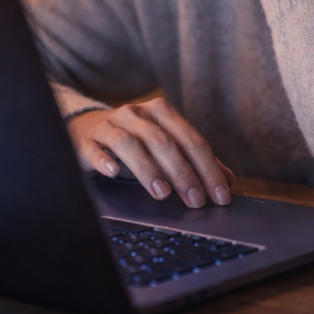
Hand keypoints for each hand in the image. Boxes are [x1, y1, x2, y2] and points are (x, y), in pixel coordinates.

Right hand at [67, 98, 235, 207]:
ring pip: (130, 143)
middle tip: (195, 200)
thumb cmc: (134, 140)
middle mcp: (136, 114)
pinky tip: (115, 173)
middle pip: (163, 141)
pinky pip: (94, 149)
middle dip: (182, 172)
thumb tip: (228, 181)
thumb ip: (195, 160)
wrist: (85, 127)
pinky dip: (105, 160)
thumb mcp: (165, 145)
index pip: (190, 139)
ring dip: (148, 169)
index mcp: (161, 112)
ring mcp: (109, 125)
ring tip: (162, 193)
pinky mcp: (86, 140)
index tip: (220, 195)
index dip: (208, 168)